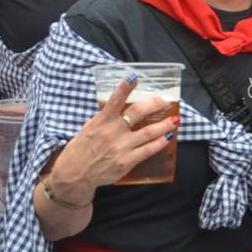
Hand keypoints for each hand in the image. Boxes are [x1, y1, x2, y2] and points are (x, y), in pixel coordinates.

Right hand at [47, 76, 174, 195]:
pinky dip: (160, 142)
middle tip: (166, 99)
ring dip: (165, 125)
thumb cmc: (81, 149)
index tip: (134, 77)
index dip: (125, 88)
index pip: (114, 100)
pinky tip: (168, 137)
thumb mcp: (88, 128)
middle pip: (138, 113)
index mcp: (101, 121)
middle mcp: (112, 132)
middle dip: (155, 104)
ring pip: (149, 132)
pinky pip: (148, 150)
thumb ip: (103, 118)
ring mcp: (121, 147)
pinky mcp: (126, 161)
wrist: (75, 174)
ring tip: (176, 119)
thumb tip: (115, 106)